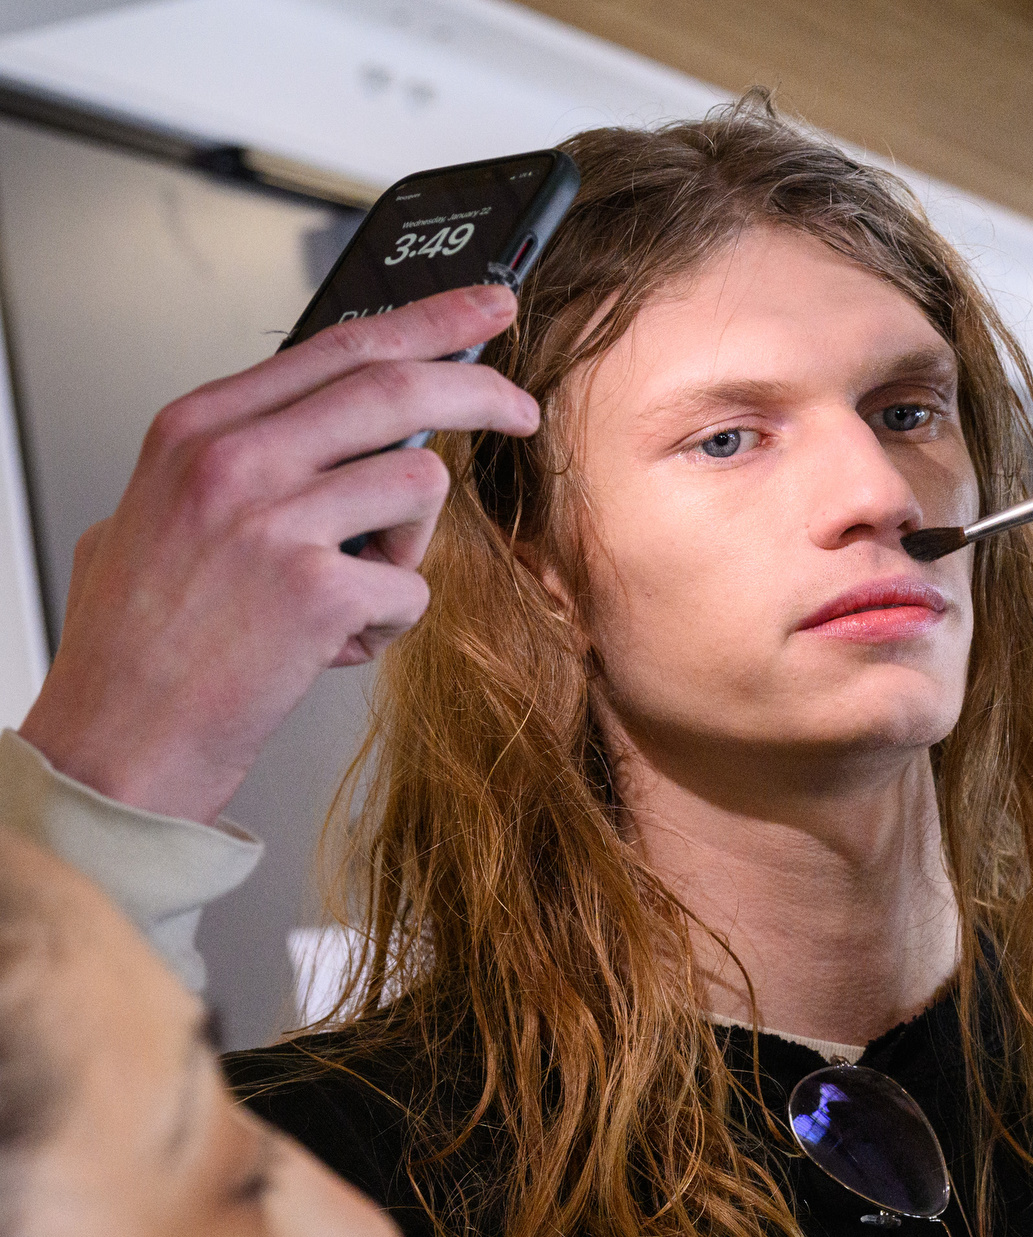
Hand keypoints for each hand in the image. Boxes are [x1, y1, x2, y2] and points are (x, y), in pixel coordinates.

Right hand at [17, 285, 538, 822]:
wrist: (116, 736)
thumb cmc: (141, 637)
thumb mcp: (161, 508)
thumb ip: (242, 455)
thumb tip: (334, 423)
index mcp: (198, 428)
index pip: (337, 345)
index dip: (428, 322)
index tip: (482, 309)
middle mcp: (233, 459)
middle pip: (395, 386)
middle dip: (479, 389)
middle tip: (521, 407)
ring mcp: (274, 519)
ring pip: (418, 486)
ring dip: (408, 547)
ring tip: (349, 590)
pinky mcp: (316, 587)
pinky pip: (412, 585)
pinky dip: (388, 622)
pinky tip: (332, 644)